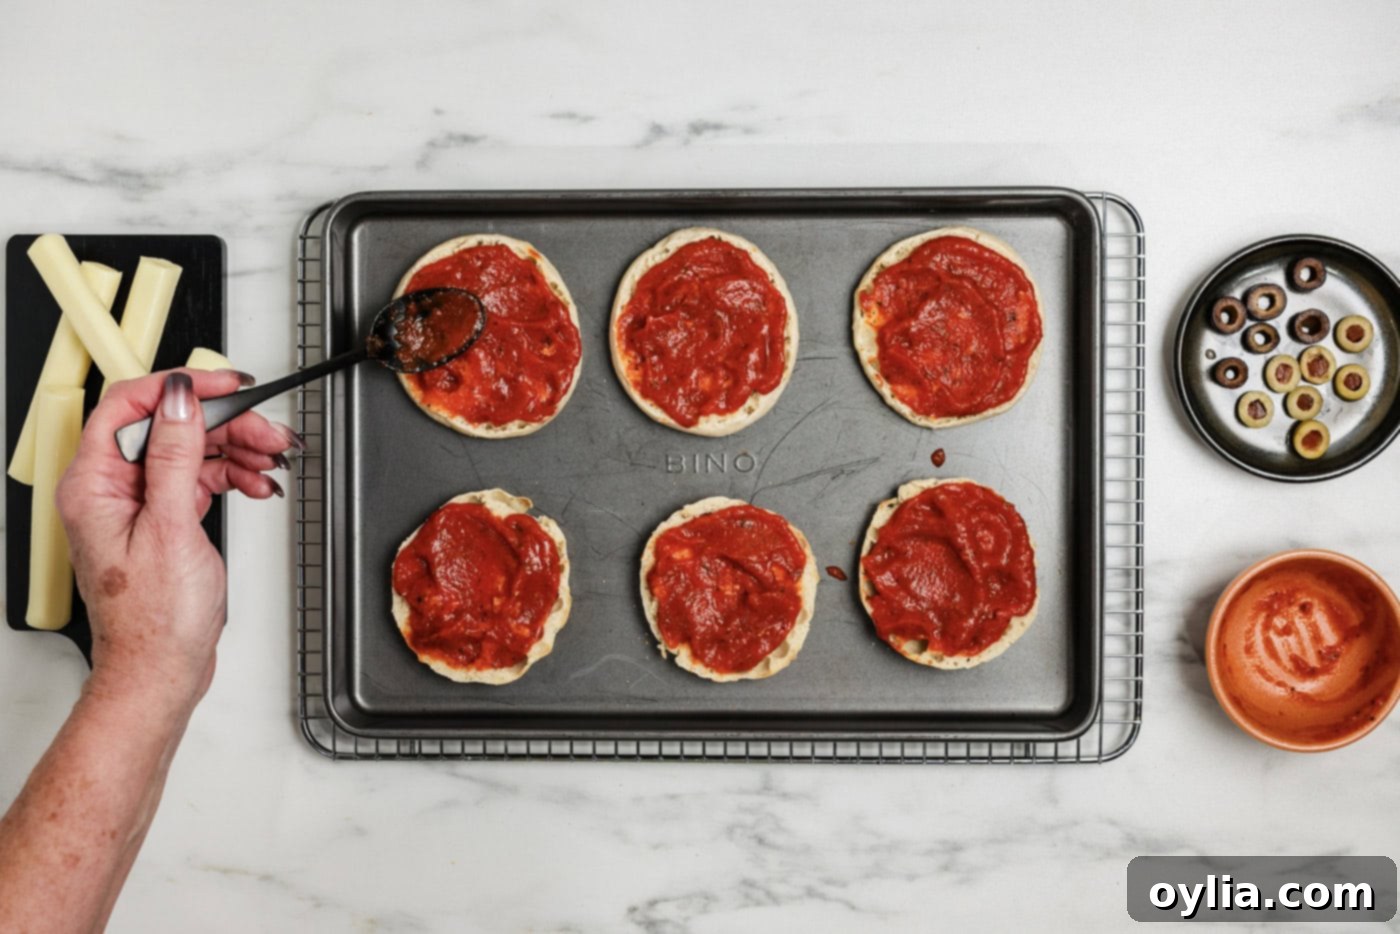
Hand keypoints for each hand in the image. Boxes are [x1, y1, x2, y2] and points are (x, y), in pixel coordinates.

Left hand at [55, 369, 297, 709]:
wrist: (161, 670)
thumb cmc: (154, 620)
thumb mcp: (169, 528)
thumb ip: (172, 456)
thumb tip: (178, 399)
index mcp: (94, 484)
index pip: (131, 405)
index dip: (181, 386)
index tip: (226, 384)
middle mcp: (111, 489)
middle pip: (171, 427)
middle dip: (226, 424)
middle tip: (270, 432)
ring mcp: (139, 504)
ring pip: (192, 450)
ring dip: (238, 450)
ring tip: (274, 460)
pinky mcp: (164, 518)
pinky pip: (201, 478)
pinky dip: (234, 477)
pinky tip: (259, 485)